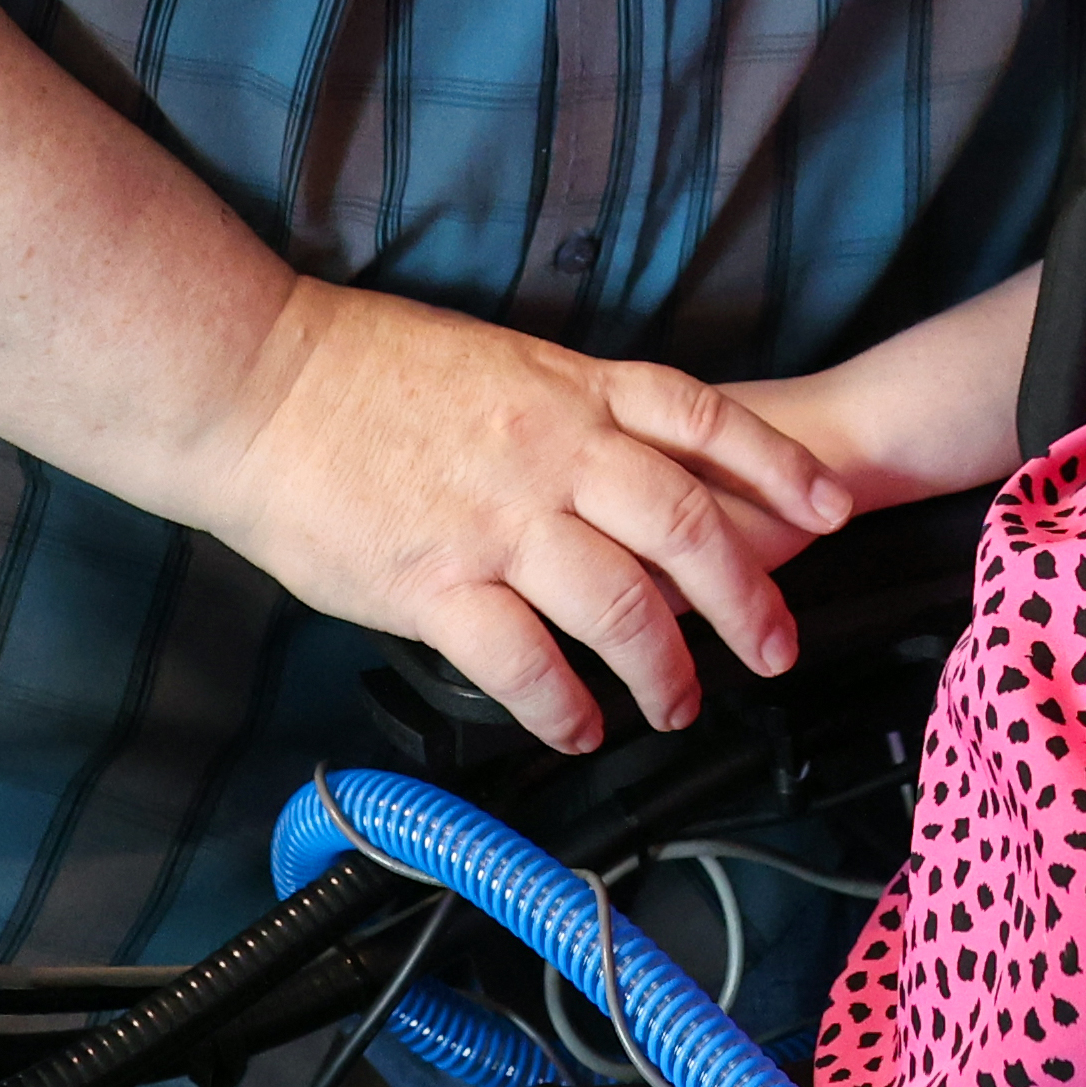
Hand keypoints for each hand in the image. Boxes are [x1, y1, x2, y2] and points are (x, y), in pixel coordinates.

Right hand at [173, 281, 848, 754]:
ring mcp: (497, 518)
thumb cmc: (359, 368)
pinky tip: (575, 729)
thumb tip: (615, 454)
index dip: (776, 468)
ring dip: (663, 670)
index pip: (703, 419)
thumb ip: (562, 405)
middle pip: (687, 526)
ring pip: (622, 606)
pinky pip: (524, 663)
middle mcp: (550, 449)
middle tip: (775, 647)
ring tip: (676, 706)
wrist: (256, 381)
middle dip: (747, 597)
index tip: (829, 508)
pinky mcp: (435, 582)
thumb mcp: (491, 358)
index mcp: (567, 386)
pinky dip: (563, 708)